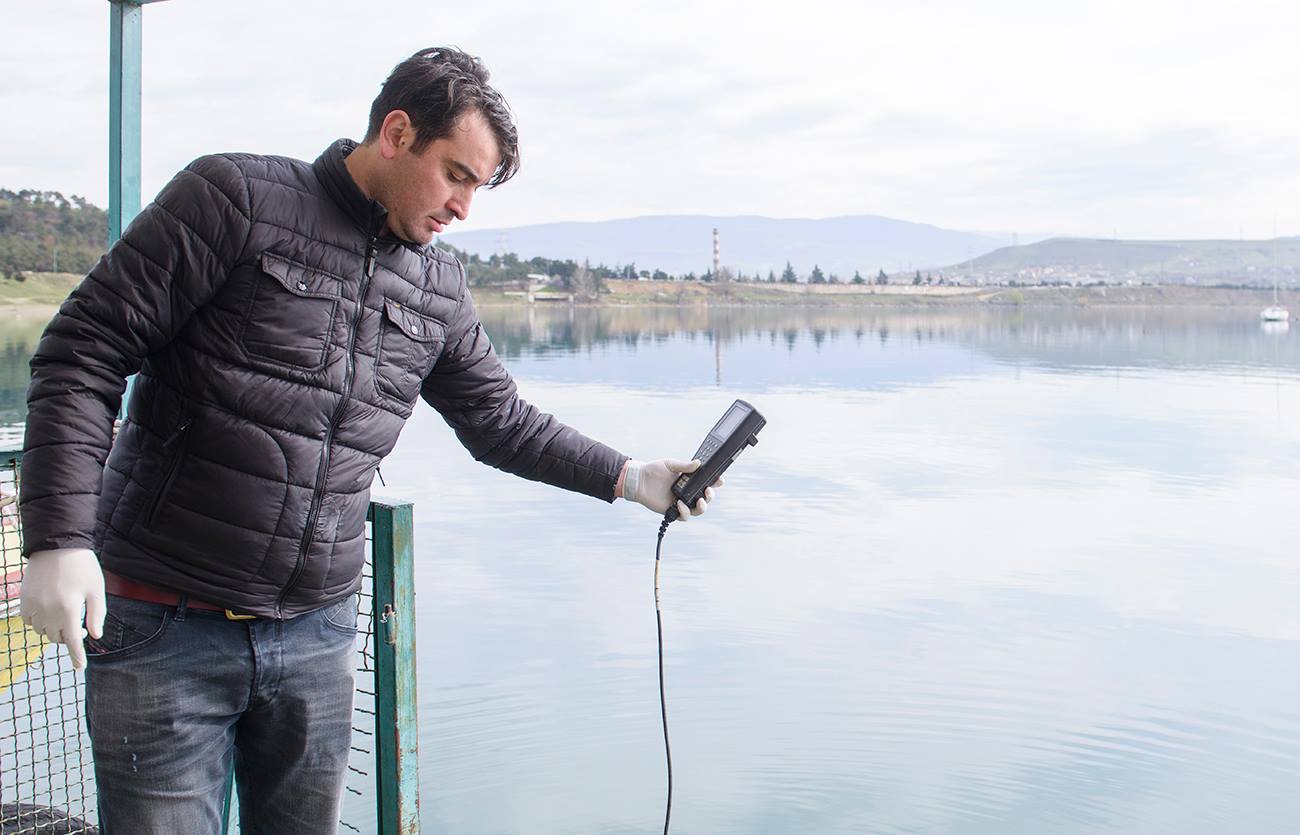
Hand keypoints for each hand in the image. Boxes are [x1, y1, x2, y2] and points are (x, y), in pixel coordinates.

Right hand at [20, 548, 105, 669]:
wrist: (56, 545)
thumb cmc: (81, 566)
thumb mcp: (96, 589)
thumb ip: (97, 614)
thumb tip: (95, 636)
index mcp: (68, 608)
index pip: (72, 640)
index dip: (77, 655)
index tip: (80, 667)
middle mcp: (48, 610)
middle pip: (57, 637)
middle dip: (69, 638)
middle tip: (80, 628)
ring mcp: (33, 605)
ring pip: (43, 631)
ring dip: (54, 630)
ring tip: (65, 616)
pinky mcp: (23, 600)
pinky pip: (30, 621)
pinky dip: (39, 622)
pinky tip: (50, 612)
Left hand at [620, 459, 723, 520]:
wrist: (638, 480)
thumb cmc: (653, 470)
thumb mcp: (670, 465)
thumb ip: (684, 465)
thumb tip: (698, 463)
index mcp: (689, 480)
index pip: (706, 482)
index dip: (715, 483)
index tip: (720, 480)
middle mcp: (687, 492)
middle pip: (706, 498)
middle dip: (710, 496)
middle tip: (708, 490)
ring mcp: (681, 502)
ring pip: (698, 510)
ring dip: (702, 507)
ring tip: (700, 501)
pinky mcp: (672, 511)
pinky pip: (684, 516)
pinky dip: (685, 512)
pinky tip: (680, 504)